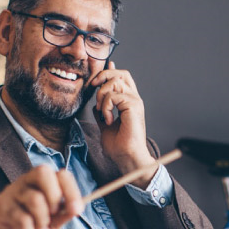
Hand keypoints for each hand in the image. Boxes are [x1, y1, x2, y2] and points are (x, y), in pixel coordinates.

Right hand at [0, 165, 82, 228]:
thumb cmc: (32, 224)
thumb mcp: (52, 219)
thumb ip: (64, 213)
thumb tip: (75, 209)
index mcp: (42, 180)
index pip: (61, 174)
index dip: (71, 190)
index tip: (77, 209)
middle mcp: (26, 180)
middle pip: (43, 172)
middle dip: (54, 196)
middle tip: (53, 214)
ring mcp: (12, 191)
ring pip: (35, 198)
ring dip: (42, 219)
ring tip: (38, 227)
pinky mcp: (1, 206)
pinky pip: (23, 219)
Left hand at [91, 61, 156, 188]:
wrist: (127, 158)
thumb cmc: (119, 146)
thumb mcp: (105, 124)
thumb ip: (102, 112)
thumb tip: (95, 104)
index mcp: (128, 102)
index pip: (122, 78)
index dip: (111, 70)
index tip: (101, 70)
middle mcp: (134, 99)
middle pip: (120, 74)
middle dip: (103, 76)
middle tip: (93, 87)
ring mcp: (135, 101)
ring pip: (114, 82)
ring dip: (102, 95)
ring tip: (102, 112)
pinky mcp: (134, 106)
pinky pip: (113, 96)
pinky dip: (105, 107)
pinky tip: (107, 120)